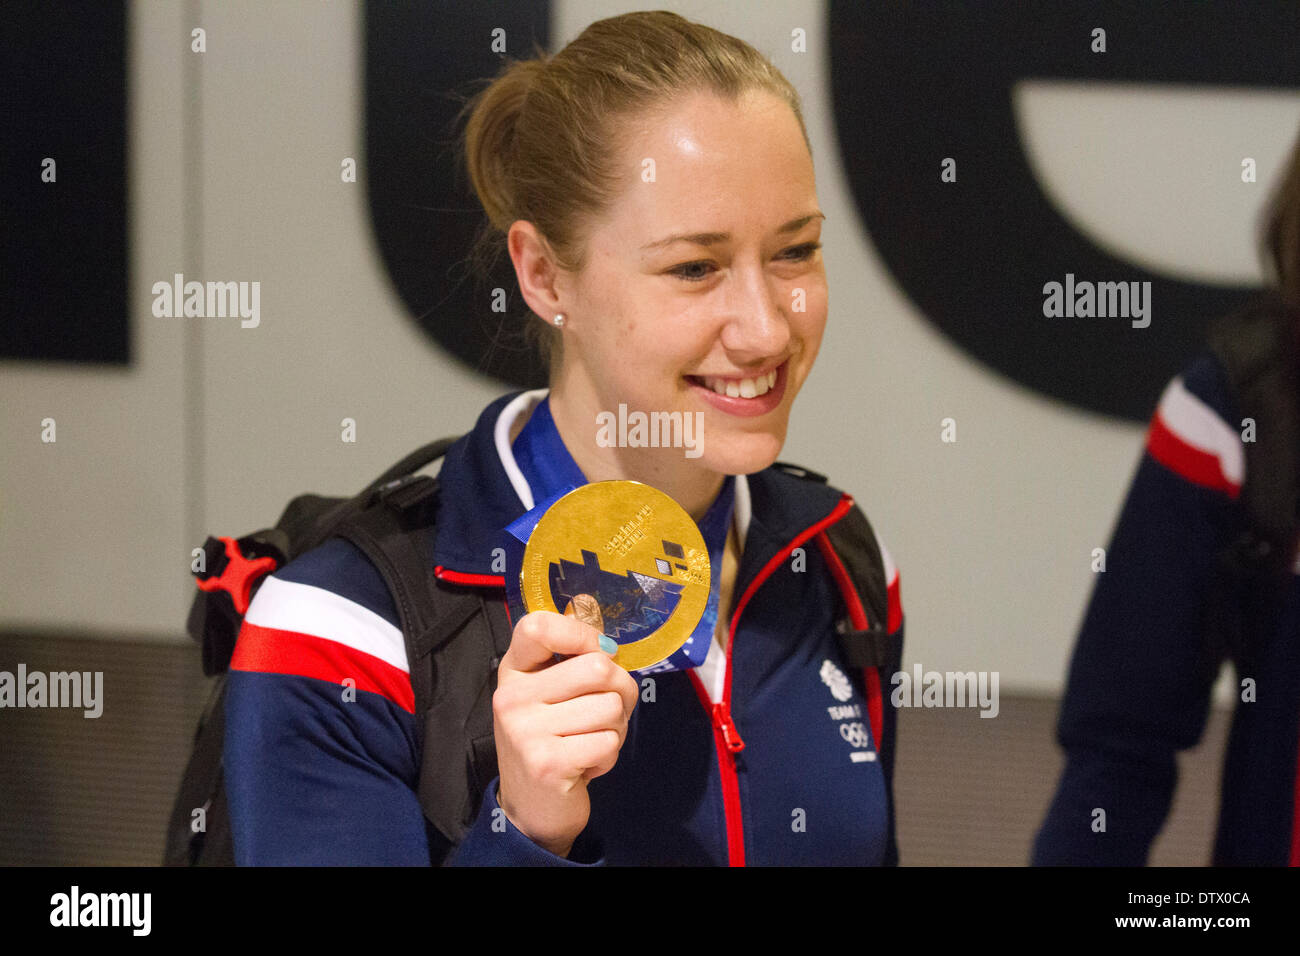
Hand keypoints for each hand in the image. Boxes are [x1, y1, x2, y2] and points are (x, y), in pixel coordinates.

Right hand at [493, 594, 637, 856]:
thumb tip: (593, 610)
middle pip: (598, 668)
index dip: (581, 632)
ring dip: (616, 729)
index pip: (538, 625)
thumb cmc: (552, 740)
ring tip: (590, 742)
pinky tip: (585, 765)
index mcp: (514, 671)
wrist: (531, 810)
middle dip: (621, 692)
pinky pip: (608, 742)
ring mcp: (526, 730)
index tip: (598, 651)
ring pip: (610, 707)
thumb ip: (571, 657)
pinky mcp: (547, 762)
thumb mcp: (551, 693)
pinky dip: (609, 755)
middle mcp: (512, 696)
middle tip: (606, 714)